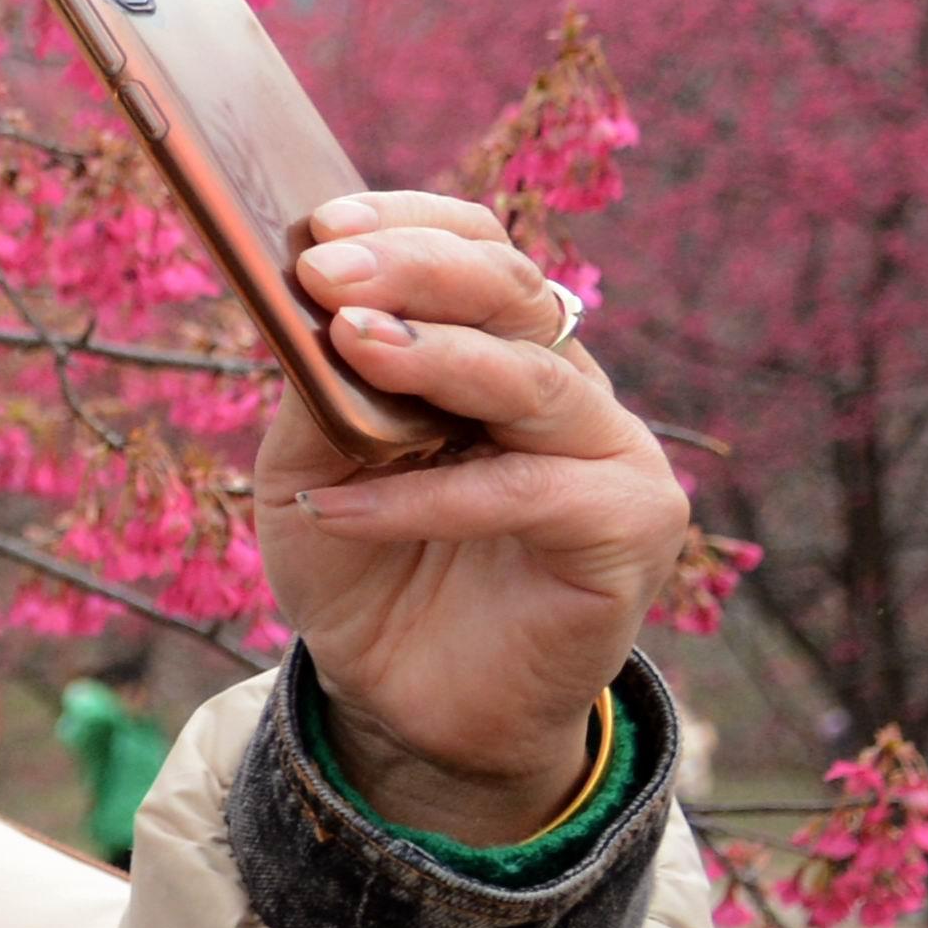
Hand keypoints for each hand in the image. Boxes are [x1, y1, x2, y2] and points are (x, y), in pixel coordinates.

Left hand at [253, 192, 683, 842]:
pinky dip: (423, 498)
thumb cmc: (363, 569)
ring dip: (433, 358)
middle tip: (324, 270)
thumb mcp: (309, 469)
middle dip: (416, 272)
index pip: (479, 249)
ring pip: (532, 379)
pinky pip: (523, 492)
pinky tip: (336, 508)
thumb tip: (297, 306)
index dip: (409, 225)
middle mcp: (565, 385)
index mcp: (497, 349)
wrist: (403, 701)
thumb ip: (317, 390)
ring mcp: (610, 451)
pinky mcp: (629, 526)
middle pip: (514, 293)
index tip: (320, 225)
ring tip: (345, 343)